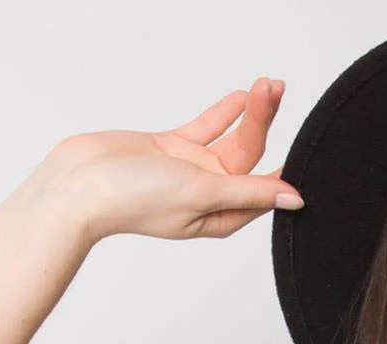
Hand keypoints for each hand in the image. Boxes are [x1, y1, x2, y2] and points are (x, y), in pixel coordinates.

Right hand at [38, 78, 303, 243]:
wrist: (80, 184)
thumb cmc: (136, 199)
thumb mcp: (202, 193)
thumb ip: (249, 192)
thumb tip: (295, 200)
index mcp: (222, 216)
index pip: (264, 189)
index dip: (284, 165)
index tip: (306, 139)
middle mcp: (211, 195)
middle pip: (248, 155)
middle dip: (263, 121)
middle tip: (276, 88)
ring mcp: (191, 170)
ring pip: (230, 137)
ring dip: (250, 113)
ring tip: (269, 85)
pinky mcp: (171, 148)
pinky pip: (206, 127)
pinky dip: (225, 112)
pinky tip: (245, 96)